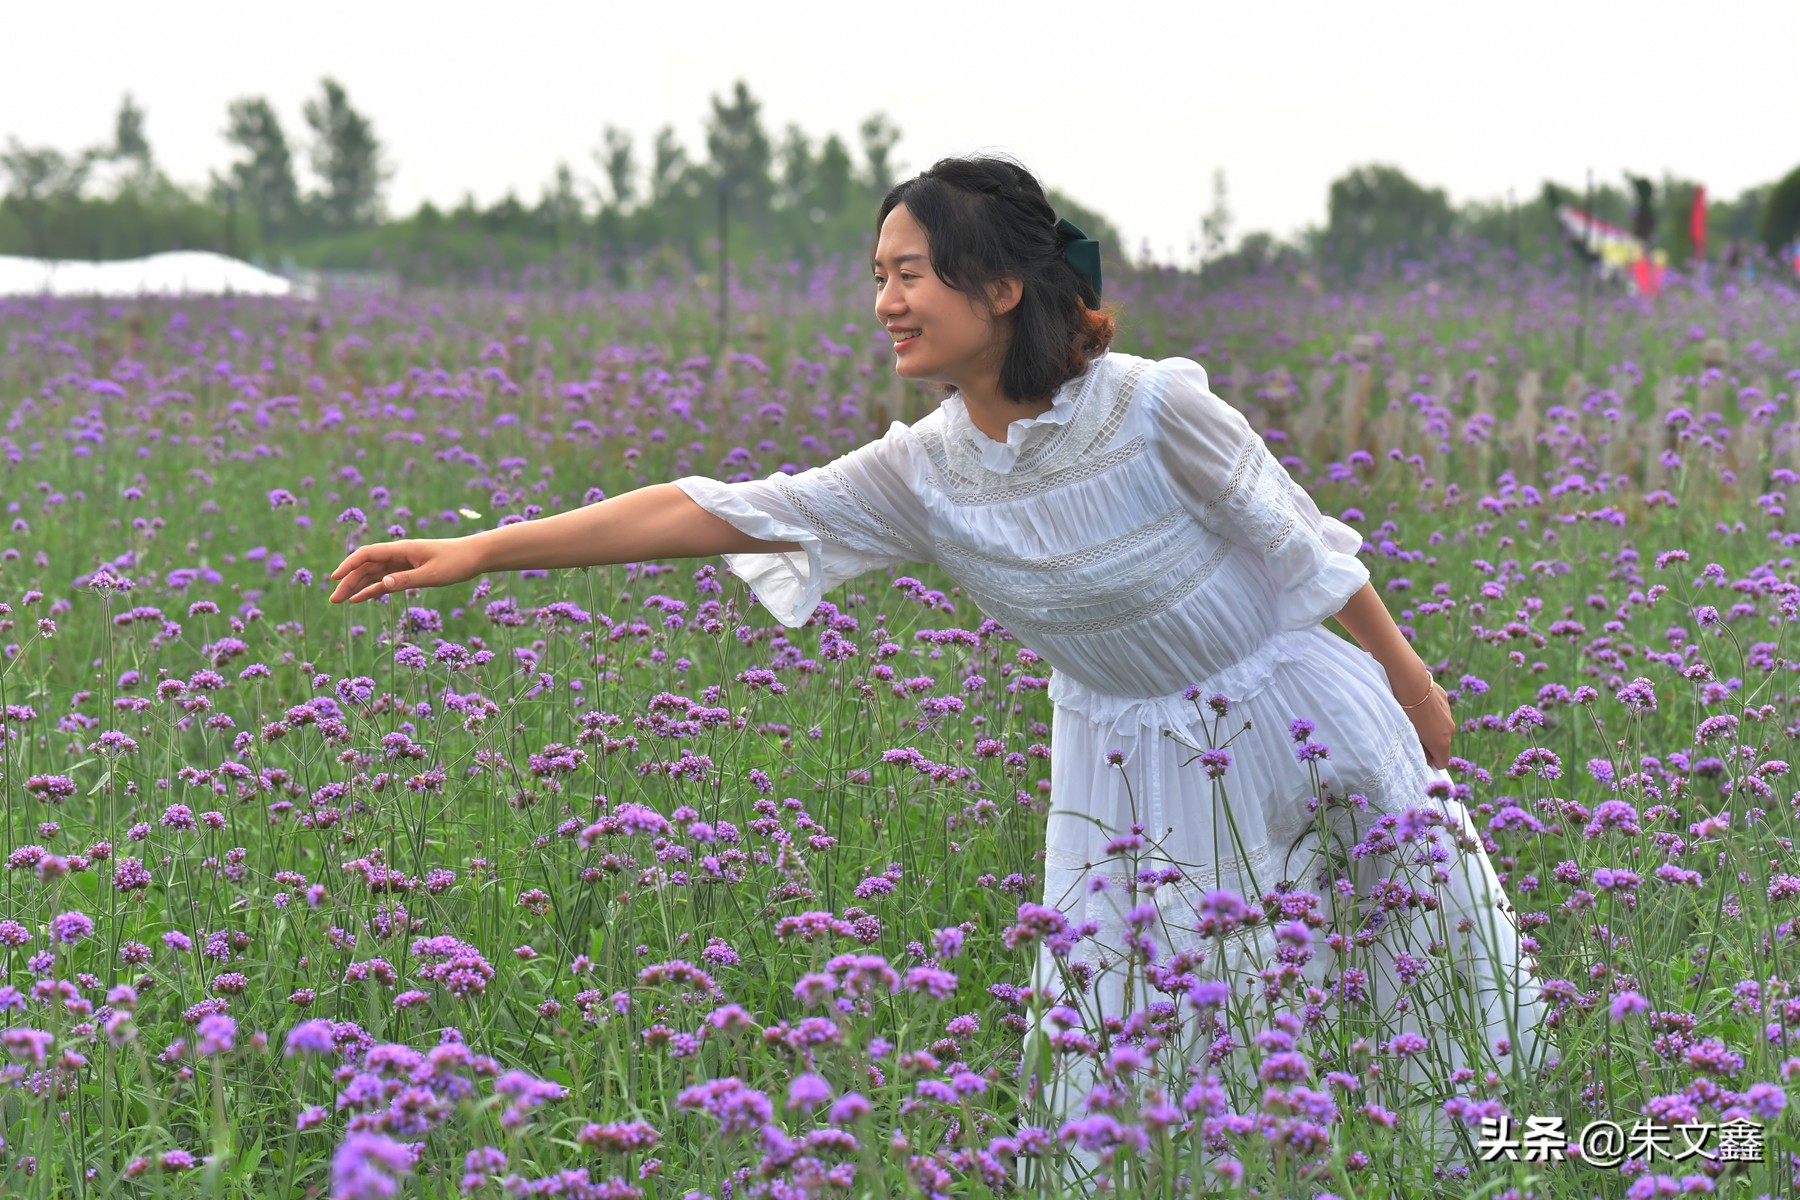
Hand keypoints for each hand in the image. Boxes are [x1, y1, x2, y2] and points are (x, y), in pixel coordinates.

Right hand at [327, 537, 484, 603]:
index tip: (334, 579)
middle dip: (348, 582)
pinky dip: (373, 589)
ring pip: (373, 574)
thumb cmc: (457, 562)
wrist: (475, 556)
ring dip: (356, 587)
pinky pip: (386, 580)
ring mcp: (402, 563)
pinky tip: (360, 598)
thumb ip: (406, 579)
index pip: (367, 554)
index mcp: (401, 549)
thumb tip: (381, 584)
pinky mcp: (409, 571)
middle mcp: (398, 554)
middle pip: (366, 567)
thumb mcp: (432, 574)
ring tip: (340, 601)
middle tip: (333, 600)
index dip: (348, 565)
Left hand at [1398, 676, 1453, 771]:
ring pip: (1441, 725)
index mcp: (1442, 742)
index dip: (1431, 761)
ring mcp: (1449, 713)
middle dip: (1430, 742)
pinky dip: (1431, 710)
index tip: (1420, 756)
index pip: (1442, 763)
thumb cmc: (1406, 713)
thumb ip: (1420, 750)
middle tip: (1412, 734)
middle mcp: (1450, 729)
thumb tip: (1427, 760)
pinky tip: (1417, 702)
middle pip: (1441, 743)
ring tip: (1413, 716)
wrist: (1410, 683)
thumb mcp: (1409, 735)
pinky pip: (1439, 710)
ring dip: (1431, 725)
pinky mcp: (1445, 698)